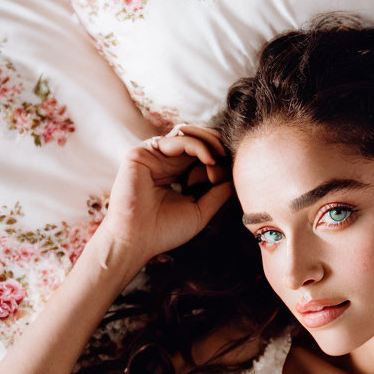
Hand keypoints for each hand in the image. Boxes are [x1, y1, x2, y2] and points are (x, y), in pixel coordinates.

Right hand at [100, 123, 233, 263]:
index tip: (233, 171)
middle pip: (194, 137)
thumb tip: (236, 177)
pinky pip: (175, 139)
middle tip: (229, 154)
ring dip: (208, 141)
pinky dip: (196, 146)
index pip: (200, 153)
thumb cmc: (165, 231)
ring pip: (186, 133)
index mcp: (175, 173)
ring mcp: (152, 155)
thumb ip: (217, 194)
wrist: (137, 240)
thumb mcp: (201, 211)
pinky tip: (209, 160)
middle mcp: (163, 161)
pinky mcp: (141, 152)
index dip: (218, 156)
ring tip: (220, 156)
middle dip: (215, 142)